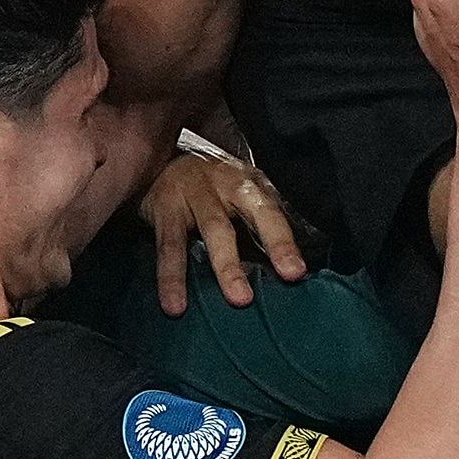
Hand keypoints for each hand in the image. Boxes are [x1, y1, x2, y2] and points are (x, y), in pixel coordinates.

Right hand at [139, 148, 308, 314]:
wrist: (164, 153)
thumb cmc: (212, 184)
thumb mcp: (239, 191)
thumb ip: (258, 222)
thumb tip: (283, 270)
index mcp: (246, 184)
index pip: (269, 213)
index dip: (282, 242)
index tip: (295, 273)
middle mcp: (221, 184)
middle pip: (239, 218)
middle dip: (247, 257)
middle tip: (246, 298)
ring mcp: (190, 192)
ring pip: (209, 230)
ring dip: (220, 267)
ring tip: (227, 300)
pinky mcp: (163, 205)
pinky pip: (168, 246)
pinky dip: (170, 277)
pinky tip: (173, 304)